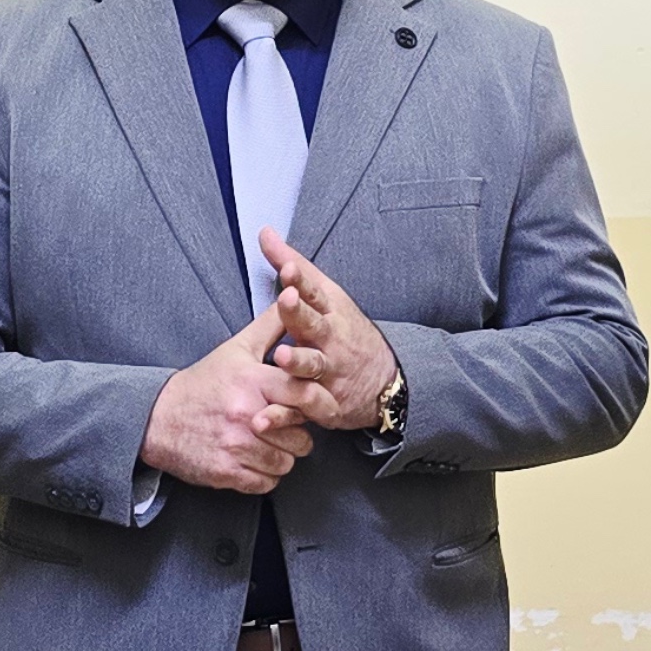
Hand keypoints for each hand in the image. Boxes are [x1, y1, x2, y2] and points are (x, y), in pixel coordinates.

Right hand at [146, 295, 316, 493]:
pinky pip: (267, 482)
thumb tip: (294, 299)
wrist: (157, 418)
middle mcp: (246, 415)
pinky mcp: (226, 473)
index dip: (318, 402)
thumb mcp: (235, 349)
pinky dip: (266, 474)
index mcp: (252, 382)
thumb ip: (270, 326)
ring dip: (283, 456)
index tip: (317, 406)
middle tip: (288, 426)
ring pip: (287, 462)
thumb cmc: (202, 383)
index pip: (305, 393)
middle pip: (302, 436)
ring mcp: (236, 447)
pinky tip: (256, 458)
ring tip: (270, 442)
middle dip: (299, 434)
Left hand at [260, 232, 400, 431]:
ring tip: (280, 357)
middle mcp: (332, 340)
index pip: (315, 291)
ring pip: (312, 367)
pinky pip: (302, 409)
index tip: (288, 268)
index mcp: (330, 310)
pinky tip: (263, 418)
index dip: (301, 280)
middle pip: (315, 325)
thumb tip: (264, 232)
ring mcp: (331, 372)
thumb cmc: (345, 330)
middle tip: (286, 302)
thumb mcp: (325, 294)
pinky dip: (283, 416)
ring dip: (297, 362)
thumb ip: (293, 266)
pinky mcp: (325, 403)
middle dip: (300, 314)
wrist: (386, 380)